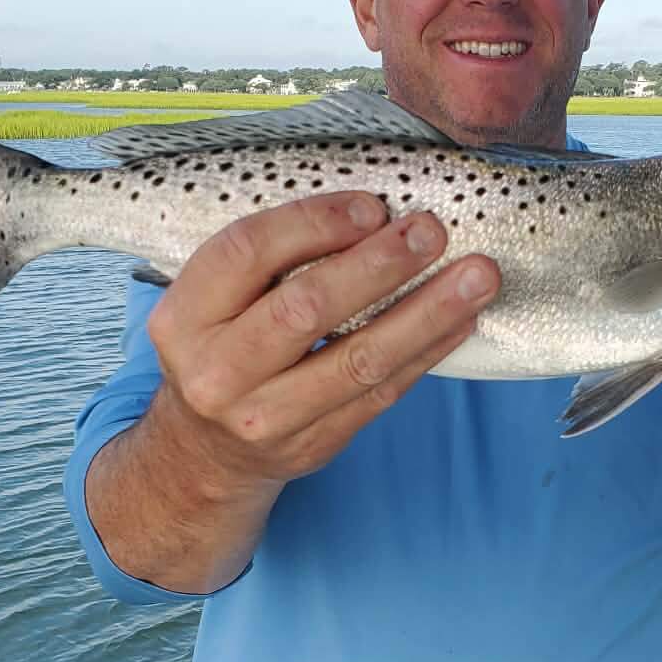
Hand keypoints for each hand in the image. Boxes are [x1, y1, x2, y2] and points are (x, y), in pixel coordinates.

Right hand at [145, 192, 499, 489]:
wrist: (203, 455)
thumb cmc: (220, 352)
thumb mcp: (212, 304)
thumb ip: (268, 262)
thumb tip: (372, 213)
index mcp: (184, 317)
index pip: (247, 252)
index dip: (314, 223)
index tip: (372, 206)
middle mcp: (216, 371)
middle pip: (306, 307)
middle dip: (378, 264)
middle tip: (432, 231)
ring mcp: (265, 416)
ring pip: (358, 358)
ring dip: (427, 312)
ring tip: (477, 277)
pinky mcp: (312, 445)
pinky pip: (381, 394)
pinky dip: (428, 352)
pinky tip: (462, 321)